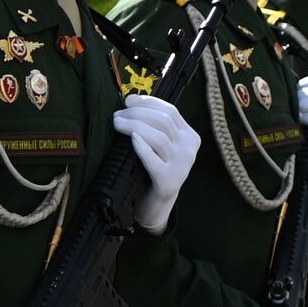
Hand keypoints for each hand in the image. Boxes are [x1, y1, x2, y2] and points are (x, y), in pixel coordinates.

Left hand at [113, 95, 198, 233]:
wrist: (158, 205)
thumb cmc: (155, 170)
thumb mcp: (161, 146)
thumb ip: (155, 126)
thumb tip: (130, 102)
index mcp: (190, 137)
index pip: (171, 111)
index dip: (148, 102)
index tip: (128, 100)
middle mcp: (189, 150)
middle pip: (163, 121)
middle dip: (137, 113)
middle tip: (117, 115)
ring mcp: (181, 166)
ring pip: (158, 137)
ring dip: (134, 126)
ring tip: (117, 124)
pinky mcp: (168, 181)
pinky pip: (153, 159)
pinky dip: (141, 146)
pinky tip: (131, 139)